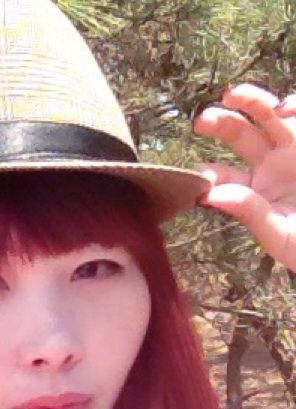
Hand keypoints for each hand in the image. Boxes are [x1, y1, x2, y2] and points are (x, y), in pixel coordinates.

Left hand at [192, 83, 295, 271]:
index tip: (201, 176)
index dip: (209, 172)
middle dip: (219, 123)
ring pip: (268, 114)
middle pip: (238, 134)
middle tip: (202, 121)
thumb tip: (210, 196)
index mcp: (252, 188)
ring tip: (232, 95)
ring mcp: (293, 147)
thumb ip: (249, 212)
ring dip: (250, 101)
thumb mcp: (280, 234)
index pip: (222, 174)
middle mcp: (269, 162)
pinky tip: (284, 109)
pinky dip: (295, 105)